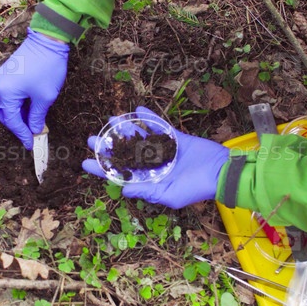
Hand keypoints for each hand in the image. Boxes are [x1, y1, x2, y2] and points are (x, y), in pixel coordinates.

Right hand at [0, 28, 68, 149]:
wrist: (48, 40)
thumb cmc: (47, 67)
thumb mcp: (45, 97)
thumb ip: (37, 117)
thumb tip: (34, 129)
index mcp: (6, 92)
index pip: (12, 120)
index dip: (22, 134)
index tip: (31, 143)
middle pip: (5, 113)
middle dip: (17, 125)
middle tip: (30, 135)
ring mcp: (2, 77)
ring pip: (6, 104)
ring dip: (18, 115)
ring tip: (32, 123)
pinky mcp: (7, 72)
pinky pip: (9, 93)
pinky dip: (18, 104)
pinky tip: (30, 109)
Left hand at [82, 107, 229, 208]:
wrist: (222, 173)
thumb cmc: (196, 189)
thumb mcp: (169, 196)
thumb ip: (146, 192)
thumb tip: (123, 191)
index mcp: (149, 180)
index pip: (120, 174)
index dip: (102, 169)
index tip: (85, 163)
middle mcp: (153, 165)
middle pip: (125, 154)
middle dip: (108, 146)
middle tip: (92, 139)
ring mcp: (164, 150)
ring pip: (139, 137)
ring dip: (125, 128)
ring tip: (112, 119)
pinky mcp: (176, 138)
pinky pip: (160, 126)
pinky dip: (150, 118)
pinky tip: (139, 110)